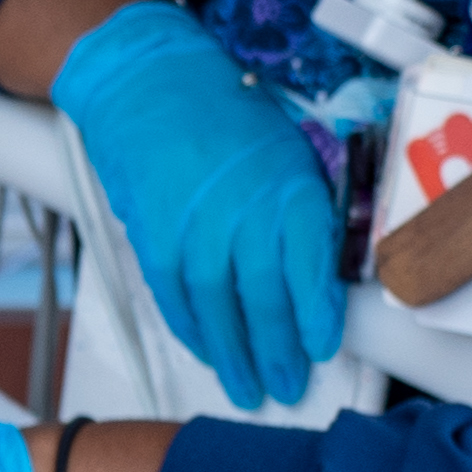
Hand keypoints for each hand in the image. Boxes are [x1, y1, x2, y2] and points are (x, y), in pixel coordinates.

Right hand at [49, 2, 342, 409]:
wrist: (150, 82)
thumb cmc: (226, 116)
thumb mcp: (288, 154)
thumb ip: (302, 215)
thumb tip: (317, 281)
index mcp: (290, 188)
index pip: (310, 269)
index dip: (317, 318)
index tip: (322, 348)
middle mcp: (244, 212)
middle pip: (266, 299)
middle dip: (278, 351)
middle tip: (287, 385)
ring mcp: (195, 228)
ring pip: (220, 309)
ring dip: (235, 356)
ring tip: (248, 388)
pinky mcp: (154, 238)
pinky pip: (177, 298)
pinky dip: (194, 331)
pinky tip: (209, 351)